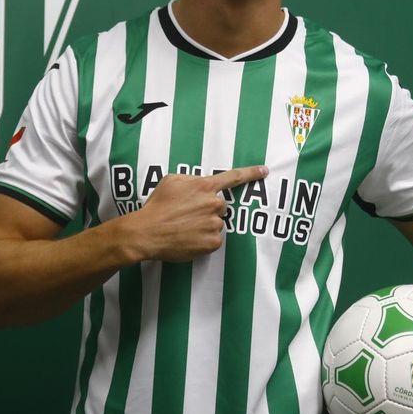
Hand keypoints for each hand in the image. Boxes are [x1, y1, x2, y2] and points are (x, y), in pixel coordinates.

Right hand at [121, 165, 267, 261]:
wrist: (147, 232)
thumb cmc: (157, 206)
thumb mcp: (171, 181)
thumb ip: (191, 180)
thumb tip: (201, 185)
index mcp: (204, 186)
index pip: (233, 177)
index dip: (251, 173)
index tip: (265, 171)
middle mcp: (213, 204)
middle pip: (220, 206)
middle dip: (208, 210)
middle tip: (188, 216)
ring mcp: (214, 224)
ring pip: (216, 224)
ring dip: (205, 226)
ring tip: (184, 228)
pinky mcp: (212, 242)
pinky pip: (213, 240)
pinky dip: (203, 240)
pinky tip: (188, 238)